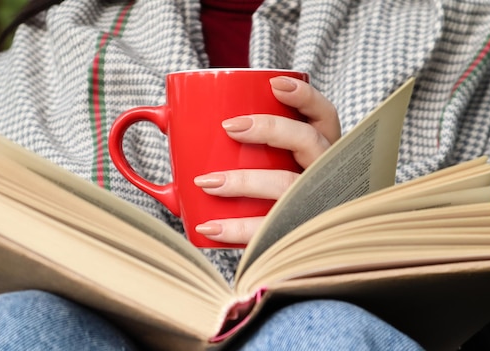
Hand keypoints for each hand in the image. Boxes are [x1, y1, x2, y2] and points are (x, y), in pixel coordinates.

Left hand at [193, 76, 339, 243]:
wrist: (297, 248)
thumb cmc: (266, 189)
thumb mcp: (260, 159)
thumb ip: (227, 137)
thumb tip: (165, 117)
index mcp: (320, 148)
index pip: (324, 115)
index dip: (304, 97)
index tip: (274, 84)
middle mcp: (324, 173)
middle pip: (309, 142)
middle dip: (270, 129)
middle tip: (229, 127)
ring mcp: (314, 204)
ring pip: (289, 186)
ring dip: (246, 181)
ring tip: (207, 181)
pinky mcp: (295, 232)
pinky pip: (270, 230)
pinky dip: (236, 230)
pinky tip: (209, 226)